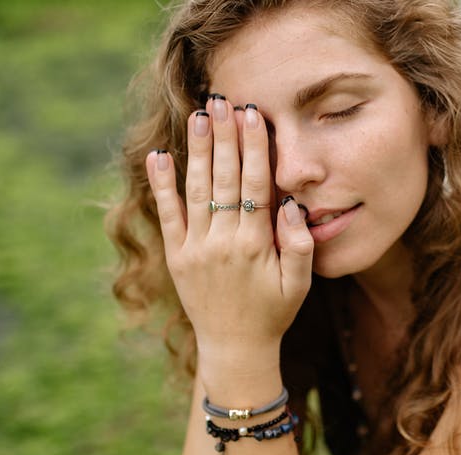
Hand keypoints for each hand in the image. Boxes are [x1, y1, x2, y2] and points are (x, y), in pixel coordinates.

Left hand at [146, 96, 313, 360]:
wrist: (235, 348)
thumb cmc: (273, 313)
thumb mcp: (301, 283)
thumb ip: (300, 243)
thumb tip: (290, 203)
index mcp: (256, 244)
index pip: (254, 184)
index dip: (253, 147)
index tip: (251, 115)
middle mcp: (223, 242)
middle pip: (224, 178)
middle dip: (224, 137)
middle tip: (223, 101)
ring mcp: (196, 248)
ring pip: (196, 189)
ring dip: (197, 150)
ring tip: (199, 115)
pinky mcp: (176, 256)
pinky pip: (168, 214)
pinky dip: (163, 185)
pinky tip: (160, 156)